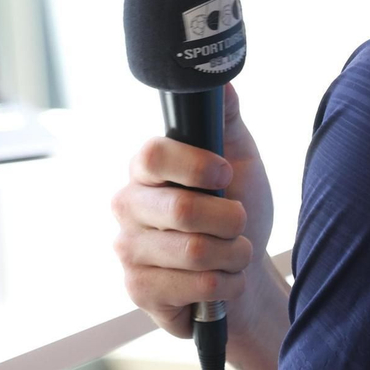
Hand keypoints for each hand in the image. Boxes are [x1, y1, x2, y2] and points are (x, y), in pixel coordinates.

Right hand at [111, 83, 274, 338]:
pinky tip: (223, 281)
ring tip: (236, 253)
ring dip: (234, 254)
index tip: (226, 174)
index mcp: (145, 169)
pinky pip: (197, 286)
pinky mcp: (138, 289)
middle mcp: (127, 206)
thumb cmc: (237, 210)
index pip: (152, 155)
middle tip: (240, 223)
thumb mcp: (238, 158)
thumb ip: (224, 119)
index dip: (195, 165)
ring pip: (195, 251)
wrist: (242, 272)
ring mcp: (128, 250)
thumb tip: (221, 80)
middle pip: (180, 209)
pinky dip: (227, 284)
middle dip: (230, 220)